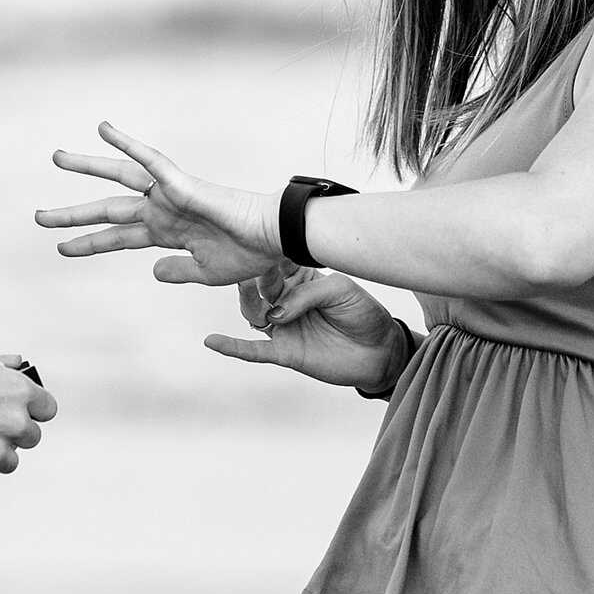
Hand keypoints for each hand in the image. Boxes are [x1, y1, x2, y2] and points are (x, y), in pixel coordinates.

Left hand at [35, 122, 282, 287]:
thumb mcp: (206, 272)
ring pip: (118, 178)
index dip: (89, 244)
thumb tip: (153, 273)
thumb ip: (177, 272)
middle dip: (71, 215)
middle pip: (107, 210)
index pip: (117, 239)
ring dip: (87, 168)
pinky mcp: (181, 183)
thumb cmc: (249, 254)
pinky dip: (127, 143)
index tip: (62, 250)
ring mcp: (168, 195)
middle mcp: (160, 210)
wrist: (274, 240)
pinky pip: (150, 160)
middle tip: (37, 217)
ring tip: (56, 158)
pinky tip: (103, 129)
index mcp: (165, 233)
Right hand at [205, 262, 406, 390]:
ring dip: (247, 301)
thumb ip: (308, 294)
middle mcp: (287, 301)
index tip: (254, 240)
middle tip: (247, 263)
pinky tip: (212, 341)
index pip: (274, 265)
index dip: (264, 256)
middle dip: (250, 275)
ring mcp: (284, 327)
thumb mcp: (342, 290)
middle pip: (257, 286)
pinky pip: (253, 350)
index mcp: (300, 280)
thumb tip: (277, 312)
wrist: (382, 352)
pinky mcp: (284, 352)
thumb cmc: (365, 315)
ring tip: (247, 289)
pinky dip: (231, 347)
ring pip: (252, 312)